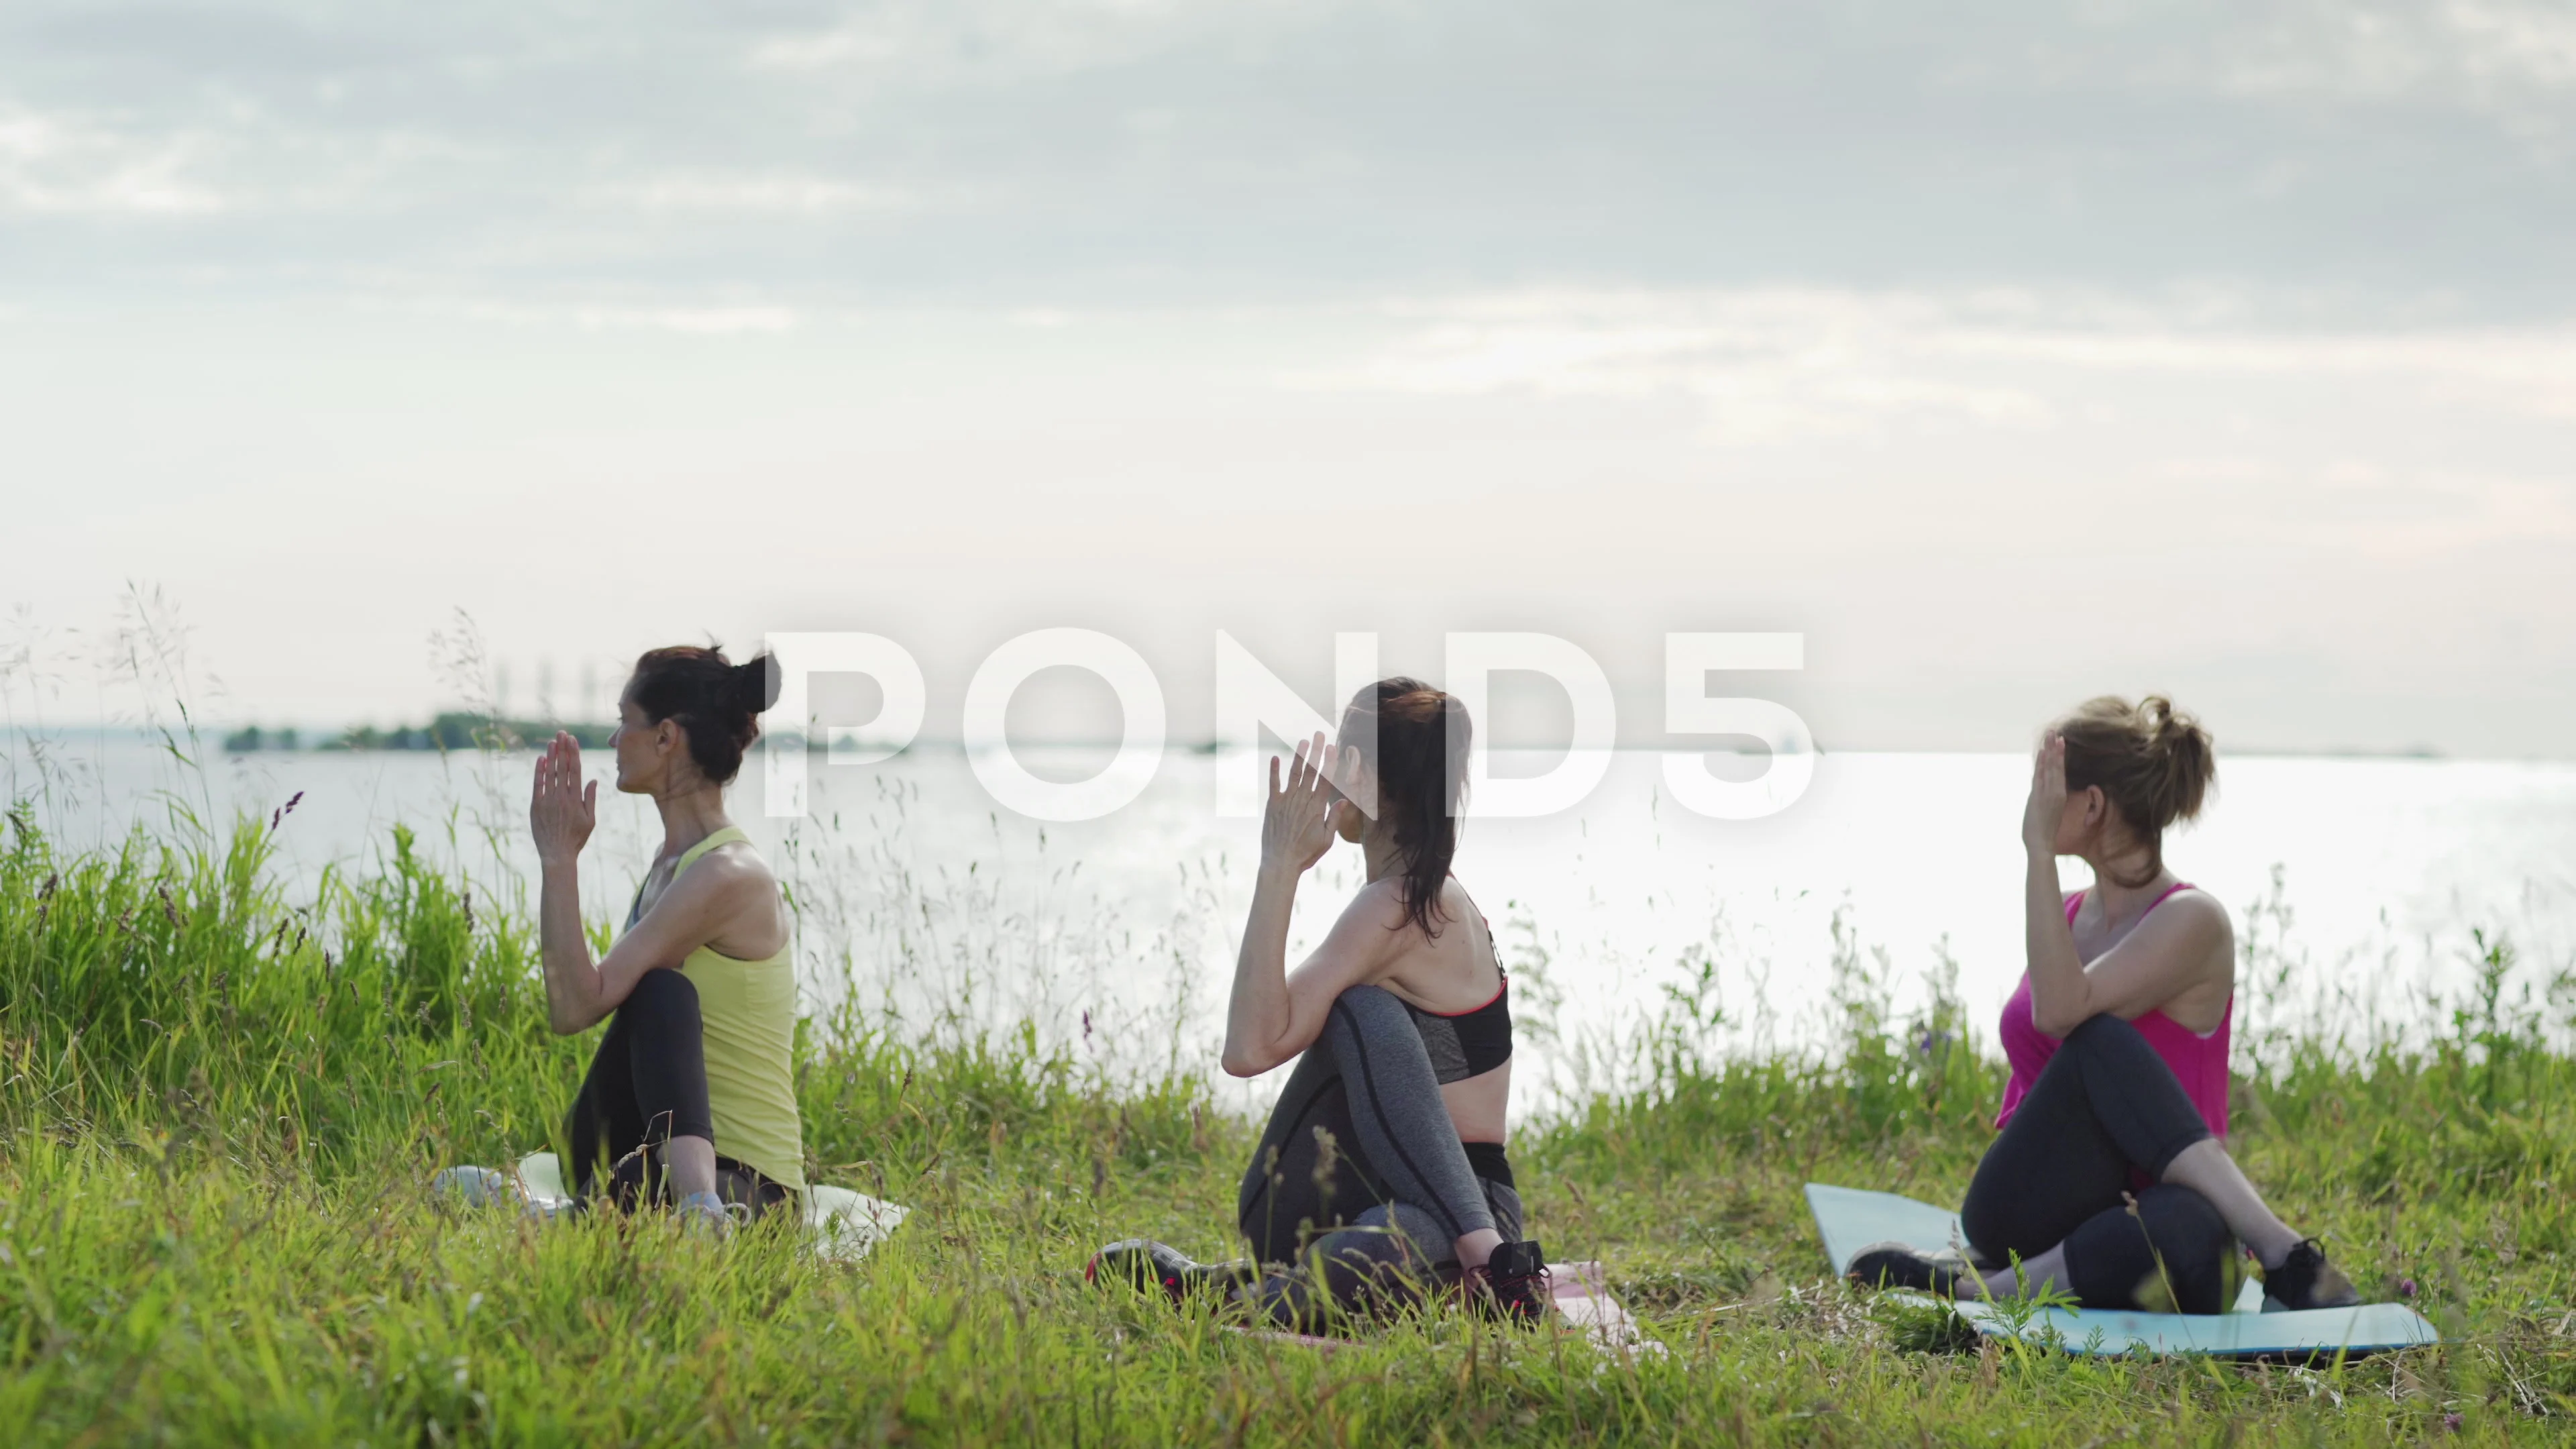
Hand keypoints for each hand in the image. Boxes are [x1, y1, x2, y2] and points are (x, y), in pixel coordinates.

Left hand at [531, 731, 597, 864]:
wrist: (557, 855)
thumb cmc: (576, 839)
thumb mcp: (590, 820)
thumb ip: (590, 799)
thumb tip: (593, 780)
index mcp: (576, 799)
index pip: (575, 771)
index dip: (574, 754)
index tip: (573, 740)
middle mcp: (562, 797)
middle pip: (562, 768)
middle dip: (562, 749)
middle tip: (562, 733)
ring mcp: (548, 801)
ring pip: (550, 773)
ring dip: (551, 756)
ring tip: (552, 741)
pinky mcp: (536, 806)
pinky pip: (538, 785)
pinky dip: (539, 772)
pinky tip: (541, 760)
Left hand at [1260, 733, 1343, 876]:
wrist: (1280, 863)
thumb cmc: (1306, 854)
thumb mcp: (1327, 840)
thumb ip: (1334, 818)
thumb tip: (1344, 800)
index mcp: (1317, 808)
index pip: (1326, 780)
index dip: (1330, 762)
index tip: (1334, 747)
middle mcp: (1302, 801)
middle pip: (1312, 772)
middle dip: (1317, 752)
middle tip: (1320, 734)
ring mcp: (1286, 801)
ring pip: (1294, 774)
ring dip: (1300, 756)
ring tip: (1304, 741)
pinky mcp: (1273, 805)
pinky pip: (1274, 784)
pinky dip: (1274, 770)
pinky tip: (1276, 757)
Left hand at [2022, 731, 2066, 853]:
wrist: (2041, 843)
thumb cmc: (2042, 830)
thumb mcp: (2044, 809)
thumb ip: (2042, 796)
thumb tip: (2038, 786)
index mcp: (2057, 794)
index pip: (2057, 770)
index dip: (2057, 755)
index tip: (2058, 741)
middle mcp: (2055, 791)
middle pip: (2055, 765)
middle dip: (2054, 748)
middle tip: (2054, 732)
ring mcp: (2049, 793)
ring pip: (2051, 767)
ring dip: (2050, 750)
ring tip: (2051, 735)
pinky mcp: (2042, 797)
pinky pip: (2043, 776)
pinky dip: (2044, 763)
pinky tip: (2044, 752)